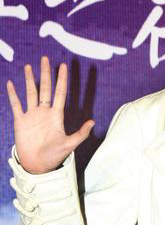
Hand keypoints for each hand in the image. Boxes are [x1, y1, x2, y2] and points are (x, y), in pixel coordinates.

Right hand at [7, 56, 94, 173]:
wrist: (38, 166)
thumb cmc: (55, 156)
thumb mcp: (70, 144)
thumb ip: (81, 133)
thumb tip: (93, 121)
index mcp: (56, 115)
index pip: (60, 93)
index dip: (61, 79)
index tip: (63, 66)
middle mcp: (44, 112)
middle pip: (45, 88)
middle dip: (46, 73)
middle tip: (45, 58)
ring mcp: (32, 116)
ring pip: (31, 93)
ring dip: (29, 80)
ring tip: (28, 66)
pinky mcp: (21, 122)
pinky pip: (16, 105)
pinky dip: (13, 94)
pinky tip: (11, 83)